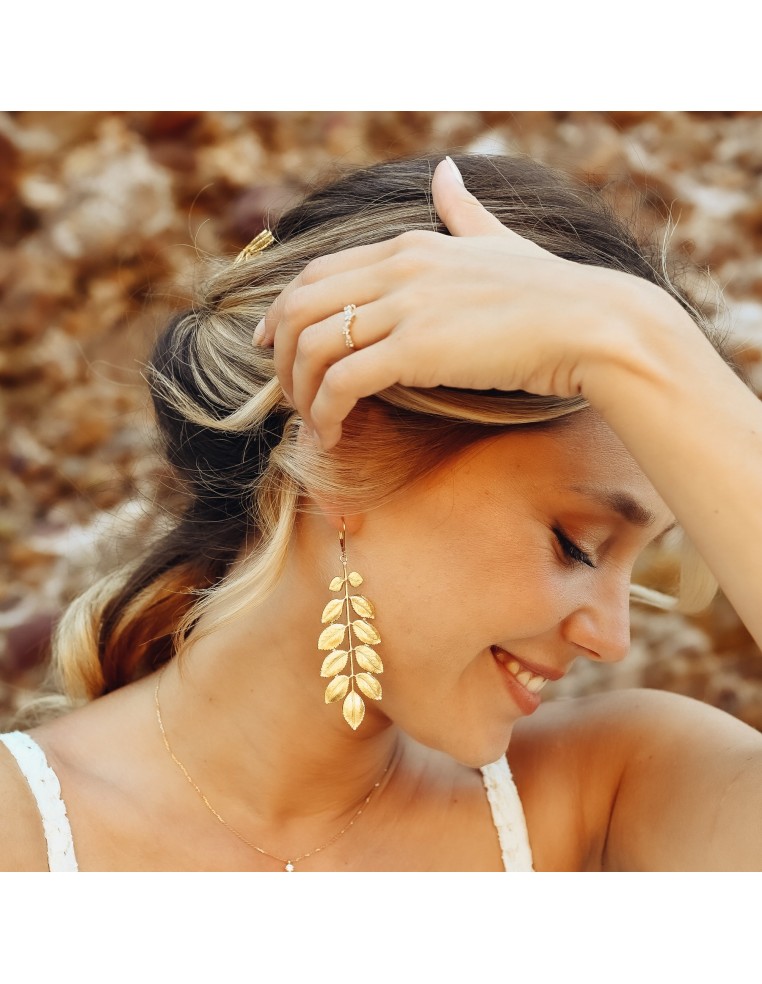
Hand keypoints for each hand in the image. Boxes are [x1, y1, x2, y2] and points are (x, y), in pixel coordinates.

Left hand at [257, 158, 658, 448]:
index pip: (316, 274)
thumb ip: (463, 210)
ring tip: (311, 421)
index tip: (269, 344)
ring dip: (299, 392)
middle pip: (299, 308)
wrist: (590, 324)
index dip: (282, 311)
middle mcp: (396, 268)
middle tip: (286, 394)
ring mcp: (405, 306)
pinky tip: (331, 435)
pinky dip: (325, 413)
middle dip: (280, 356)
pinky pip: (342, 384)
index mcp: (407, 245)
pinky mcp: (416, 349)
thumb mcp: (498, 239)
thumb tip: (448, 169)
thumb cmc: (550, 291)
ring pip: (313, 347)